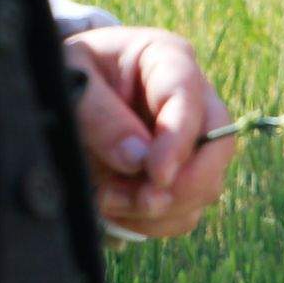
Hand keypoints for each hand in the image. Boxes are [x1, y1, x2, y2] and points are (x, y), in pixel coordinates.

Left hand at [63, 27, 235, 239]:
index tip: (156, 175)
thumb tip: (137, 161)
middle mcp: (195, 101)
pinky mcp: (182, 176)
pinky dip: (154, 222)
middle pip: (218, 148)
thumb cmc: (68, 69)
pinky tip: (118, 209)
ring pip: (206, 186)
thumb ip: (99, 114)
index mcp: (170, 60)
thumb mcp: (70, 75)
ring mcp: (194, 142)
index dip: (179, 142)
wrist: (65, 86)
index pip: (190, 101)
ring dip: (161, 207)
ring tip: (108, 200)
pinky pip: (187, 211)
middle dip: (184, 183)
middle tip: (142, 200)